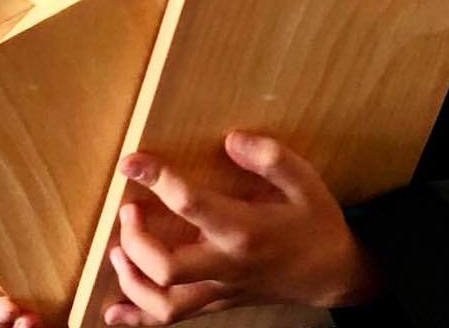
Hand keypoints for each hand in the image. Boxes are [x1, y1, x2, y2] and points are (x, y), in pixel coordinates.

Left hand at [104, 132, 381, 325]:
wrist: (333, 274)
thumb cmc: (315, 222)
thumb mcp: (305, 181)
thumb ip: (270, 157)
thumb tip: (231, 139)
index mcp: (245, 229)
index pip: (191, 204)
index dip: (156, 178)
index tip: (131, 161)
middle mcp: (227, 265)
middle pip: (167, 267)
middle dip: (136, 239)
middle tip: (128, 209)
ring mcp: (220, 290)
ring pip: (165, 305)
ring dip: (132, 279)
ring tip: (118, 249)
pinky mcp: (217, 303)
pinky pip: (173, 320)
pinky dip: (139, 318)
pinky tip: (114, 310)